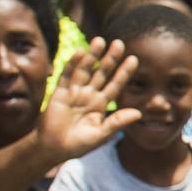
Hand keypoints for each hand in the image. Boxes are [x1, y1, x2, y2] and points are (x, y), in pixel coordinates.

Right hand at [31, 42, 141, 162]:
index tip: (134, 59)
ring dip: (92, 56)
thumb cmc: (77, 145)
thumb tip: (139, 114)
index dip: (124, 73)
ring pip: (85, 70)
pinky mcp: (59, 92)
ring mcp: (74, 92)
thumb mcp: (100, 134)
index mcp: (100, 105)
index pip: (115, 85)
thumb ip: (117, 122)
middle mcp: (88, 95)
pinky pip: (67, 76)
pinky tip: (80, 52)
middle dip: (110, 59)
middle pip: (102, 73)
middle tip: (119, 43)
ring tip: (99, 40)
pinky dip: (72, 64)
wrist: (52, 149)